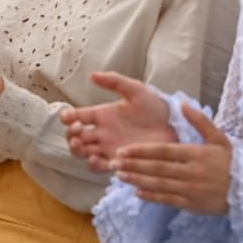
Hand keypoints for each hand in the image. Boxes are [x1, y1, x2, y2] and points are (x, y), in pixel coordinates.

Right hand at [61, 70, 176, 170]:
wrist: (174, 126)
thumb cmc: (156, 107)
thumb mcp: (136, 90)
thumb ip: (115, 82)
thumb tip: (92, 75)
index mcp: (102, 115)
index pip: (77, 117)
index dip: (67, 117)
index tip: (68, 117)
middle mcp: (102, 133)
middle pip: (75, 137)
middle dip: (70, 135)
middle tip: (77, 131)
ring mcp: (109, 148)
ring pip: (83, 153)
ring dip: (77, 150)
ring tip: (81, 145)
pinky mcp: (119, 162)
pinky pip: (100, 167)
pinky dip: (94, 164)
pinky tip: (97, 158)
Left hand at [112, 106, 232, 214]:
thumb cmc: (231, 162)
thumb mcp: (219, 138)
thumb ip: (200, 121)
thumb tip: (182, 104)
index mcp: (196, 154)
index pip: (163, 151)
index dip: (141, 151)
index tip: (123, 150)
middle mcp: (191, 172)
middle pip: (157, 168)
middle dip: (134, 165)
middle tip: (114, 162)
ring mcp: (191, 189)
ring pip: (159, 184)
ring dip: (138, 180)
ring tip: (121, 176)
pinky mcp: (192, 204)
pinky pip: (168, 200)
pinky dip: (151, 197)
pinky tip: (137, 192)